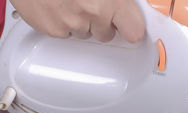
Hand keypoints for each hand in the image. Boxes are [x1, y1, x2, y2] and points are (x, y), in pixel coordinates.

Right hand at [9, 0, 144, 42]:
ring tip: (69, 0)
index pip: (134, 30)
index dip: (131, 27)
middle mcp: (93, 13)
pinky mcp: (54, 30)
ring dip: (80, 22)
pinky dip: (61, 22)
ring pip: (84, 34)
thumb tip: (124, 4)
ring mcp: (72, 24)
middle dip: (101, 22)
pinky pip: (64, 33)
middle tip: (89, 3)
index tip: (128, 26)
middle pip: (106, 35)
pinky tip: (56, 5)